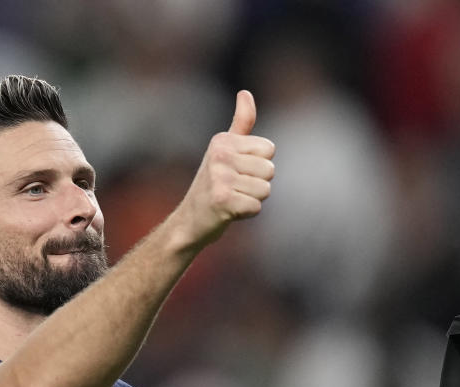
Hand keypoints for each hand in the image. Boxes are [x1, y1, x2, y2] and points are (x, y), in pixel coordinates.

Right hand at [172, 89, 275, 248]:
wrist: (190, 221)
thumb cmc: (213, 185)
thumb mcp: (225, 150)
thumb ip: (241, 123)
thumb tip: (245, 92)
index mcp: (222, 140)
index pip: (269, 149)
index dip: (259, 165)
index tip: (238, 171)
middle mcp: (219, 155)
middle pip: (270, 170)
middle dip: (258, 184)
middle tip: (235, 188)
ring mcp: (219, 178)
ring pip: (265, 190)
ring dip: (253, 199)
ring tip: (232, 199)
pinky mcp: (222, 200)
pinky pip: (256, 207)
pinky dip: (247, 213)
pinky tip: (229, 211)